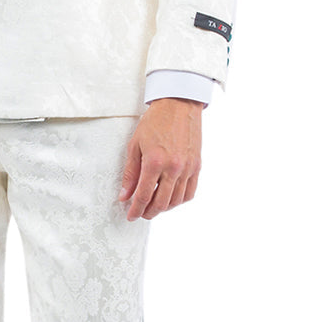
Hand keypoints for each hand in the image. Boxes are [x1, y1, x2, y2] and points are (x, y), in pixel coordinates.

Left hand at [119, 97, 203, 219]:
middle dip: (148, 212)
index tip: (131, 216)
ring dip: (163, 208)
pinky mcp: (197, 166)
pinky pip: (190, 192)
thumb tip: (125, 195)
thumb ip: (130, 173)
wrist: (179, 104)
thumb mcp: (135, 145)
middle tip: (141, 213)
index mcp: (154, 162)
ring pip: (176, 201)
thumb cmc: (155, 121)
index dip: (136, 210)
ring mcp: (187, 168)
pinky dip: (179, 200)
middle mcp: (173, 168)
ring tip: (154, 205)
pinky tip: (170, 198)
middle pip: (161, 203)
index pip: (143, 195)